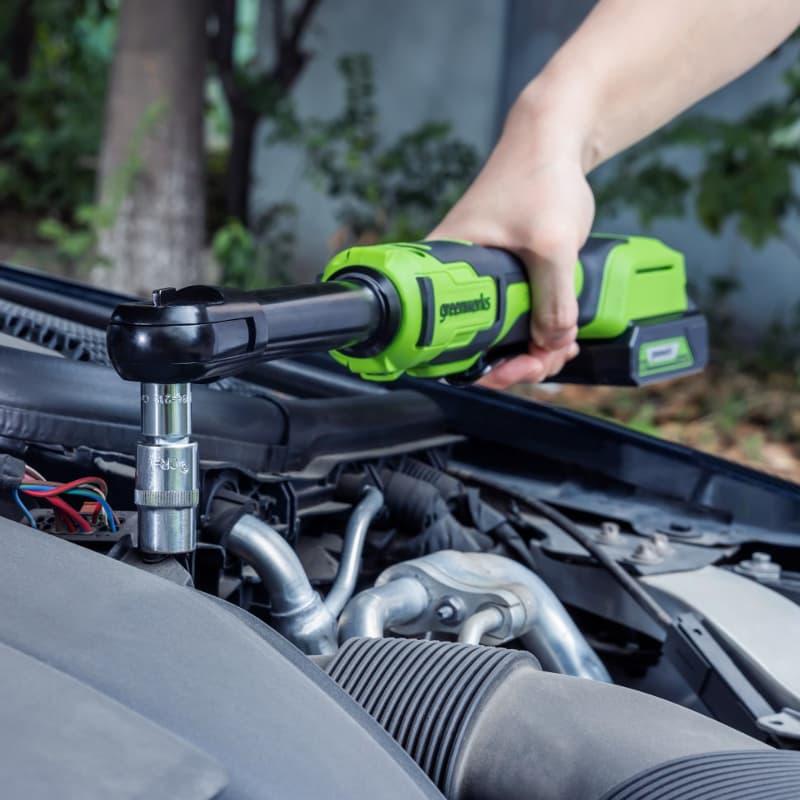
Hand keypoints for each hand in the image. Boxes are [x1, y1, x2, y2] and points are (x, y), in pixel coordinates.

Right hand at [428, 94, 594, 388]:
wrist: (553, 141)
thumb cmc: (537, 178)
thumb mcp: (551, 245)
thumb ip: (555, 300)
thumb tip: (554, 344)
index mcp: (446, 267)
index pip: (446, 333)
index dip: (480, 363)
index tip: (510, 371)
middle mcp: (460, 277)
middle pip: (479, 340)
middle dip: (517, 360)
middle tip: (547, 363)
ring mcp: (486, 278)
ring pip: (504, 332)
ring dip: (535, 350)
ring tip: (563, 348)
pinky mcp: (510, 276)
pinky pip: (520, 316)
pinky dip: (542, 332)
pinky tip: (564, 337)